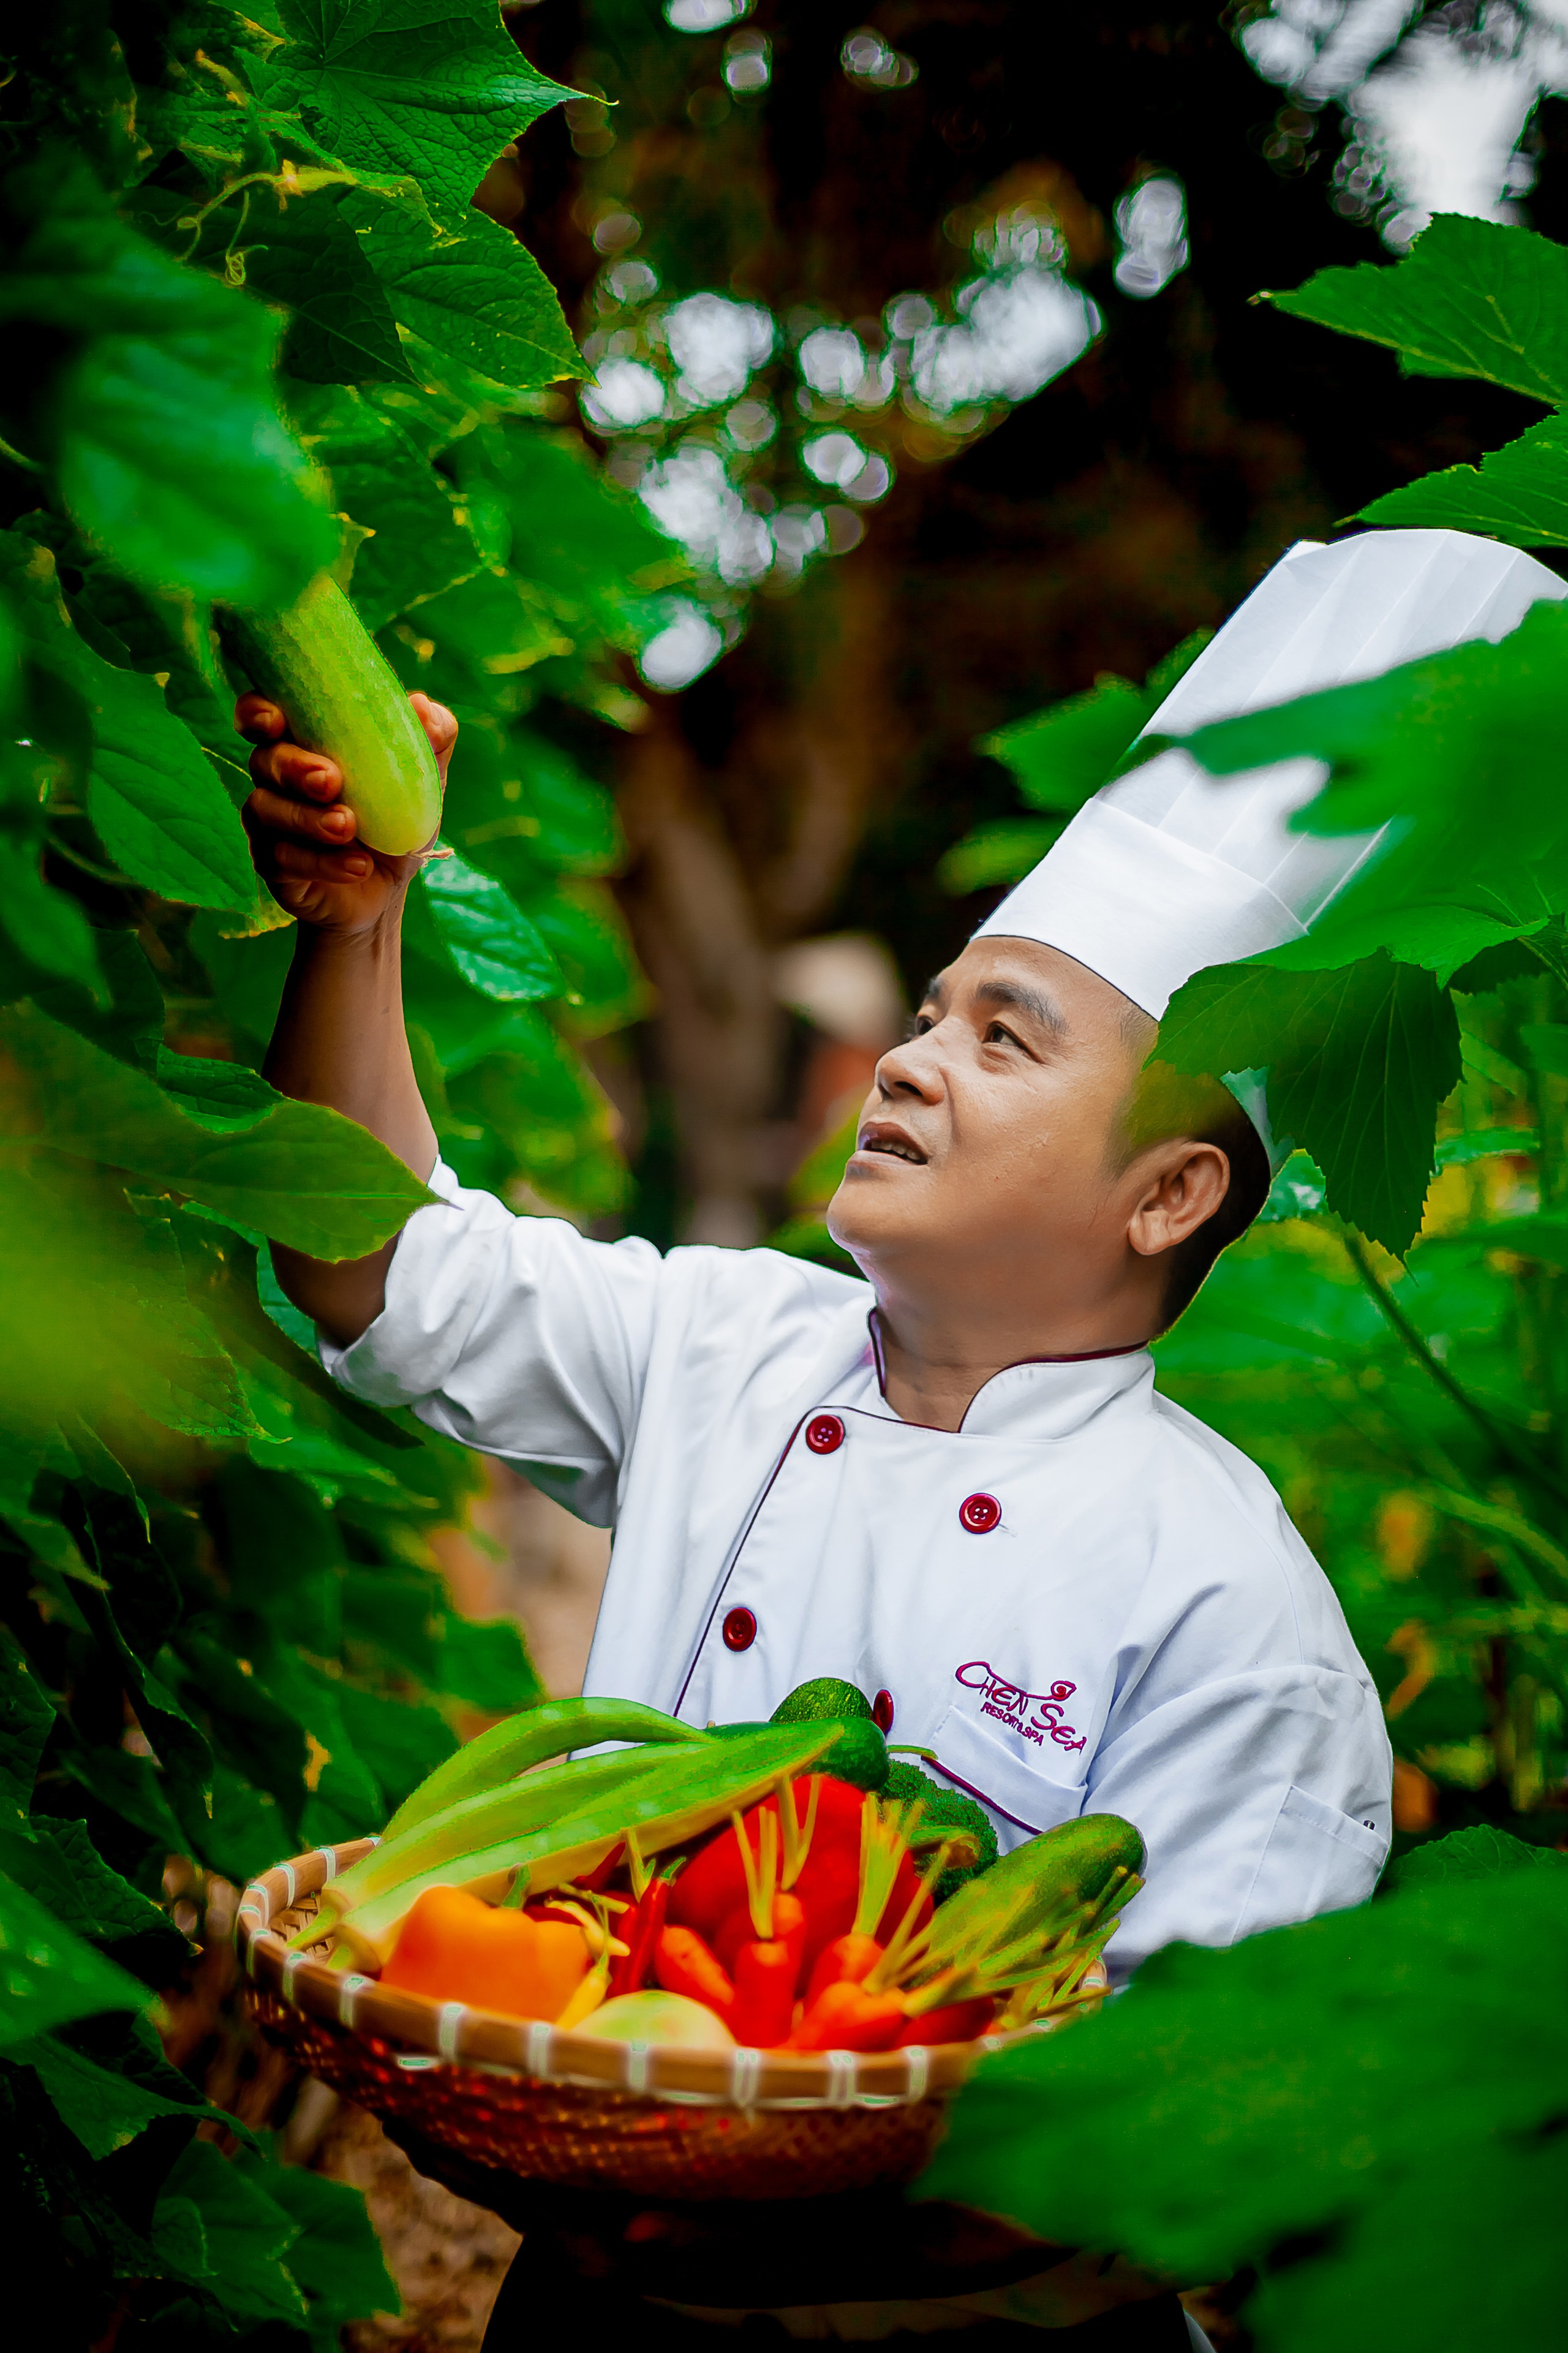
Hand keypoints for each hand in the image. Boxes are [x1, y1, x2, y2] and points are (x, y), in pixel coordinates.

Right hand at [237, 691, 456, 937]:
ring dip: (308, 818)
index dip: (257, 711)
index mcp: (304, 743)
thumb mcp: (422, 780)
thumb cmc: (394, 820)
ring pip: (266, 809)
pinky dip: (323, 862)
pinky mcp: (273, 865)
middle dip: (295, 767)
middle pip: (265, 760)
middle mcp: (277, 779)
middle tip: (331, 780)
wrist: (387, 889)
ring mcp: (269, 822)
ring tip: (347, 827)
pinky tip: (358, 866)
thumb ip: (428, 740)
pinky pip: (283, 859)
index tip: (275, 719)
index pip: (262, 715)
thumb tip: (423, 706)